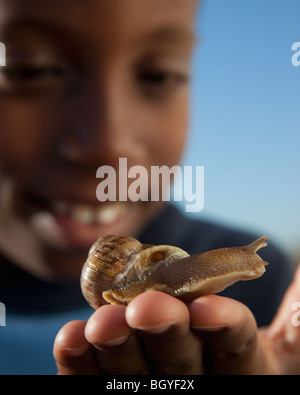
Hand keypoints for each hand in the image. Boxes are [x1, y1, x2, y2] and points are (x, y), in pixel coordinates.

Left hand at [53, 265, 299, 374]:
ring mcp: (155, 391)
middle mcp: (201, 384)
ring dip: (116, 347)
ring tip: (100, 322)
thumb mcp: (290, 337)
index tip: (206, 306)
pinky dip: (80, 363)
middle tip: (144, 308)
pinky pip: (94, 382)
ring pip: (134, 372)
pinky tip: (71, 338)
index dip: (223, 329)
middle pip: (181, 363)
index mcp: (245, 369)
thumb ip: (299, 308)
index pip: (236, 351)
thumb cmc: (248, 346)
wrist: (205, 363)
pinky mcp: (115, 391)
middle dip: (164, 333)